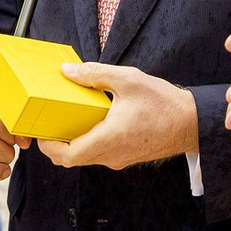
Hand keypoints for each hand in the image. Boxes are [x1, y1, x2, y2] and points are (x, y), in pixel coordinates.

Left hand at [39, 63, 195, 169]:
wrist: (191, 123)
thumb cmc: (163, 102)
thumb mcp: (128, 80)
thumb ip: (95, 74)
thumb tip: (67, 72)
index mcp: (110, 139)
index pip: (69, 156)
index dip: (49, 147)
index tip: (39, 131)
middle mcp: (112, 155)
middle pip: (72, 159)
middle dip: (55, 145)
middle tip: (47, 122)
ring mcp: (119, 159)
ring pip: (85, 158)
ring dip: (71, 143)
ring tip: (64, 118)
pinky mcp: (125, 157)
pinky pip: (98, 154)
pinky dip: (86, 142)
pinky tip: (87, 121)